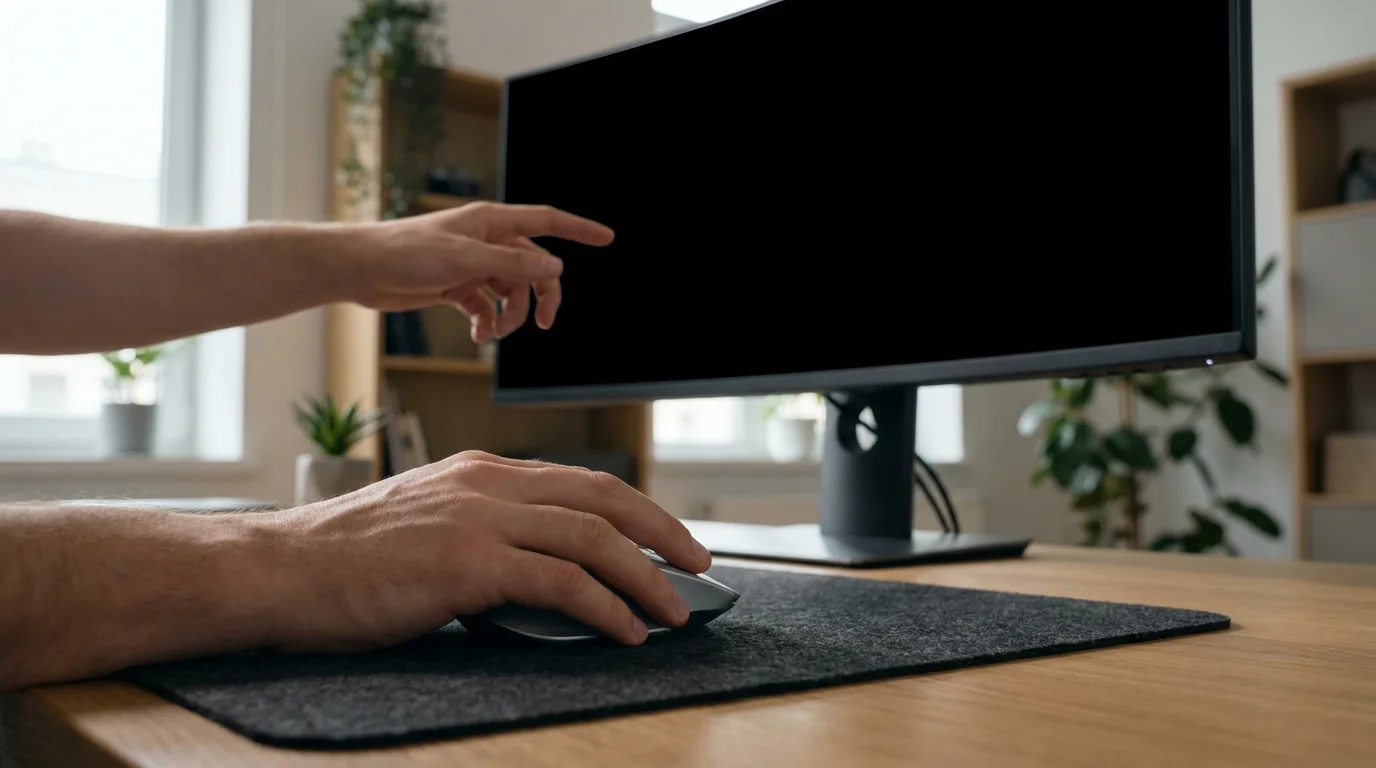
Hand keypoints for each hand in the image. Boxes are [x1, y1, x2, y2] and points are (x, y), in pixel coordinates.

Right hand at [263, 451, 711, 651]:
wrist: (278, 570)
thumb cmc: (342, 560)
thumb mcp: (422, 524)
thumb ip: (480, 532)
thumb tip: (535, 570)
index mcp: (479, 471)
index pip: (579, 480)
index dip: (634, 508)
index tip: (665, 537)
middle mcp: (487, 484)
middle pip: (602, 497)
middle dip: (661, 531)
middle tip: (698, 564)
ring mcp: (479, 519)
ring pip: (593, 538)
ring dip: (645, 578)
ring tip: (673, 612)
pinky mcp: (468, 563)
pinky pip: (561, 582)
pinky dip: (605, 607)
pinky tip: (625, 631)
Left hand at [349, 202, 614, 342]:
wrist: (362, 269)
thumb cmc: (408, 252)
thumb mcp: (466, 259)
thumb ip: (513, 264)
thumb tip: (555, 267)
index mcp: (492, 222)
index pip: (546, 221)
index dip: (578, 230)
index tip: (607, 238)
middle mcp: (486, 241)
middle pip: (533, 266)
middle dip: (541, 295)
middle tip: (544, 324)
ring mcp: (472, 265)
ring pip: (510, 291)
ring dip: (510, 315)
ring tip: (494, 333)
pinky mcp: (456, 287)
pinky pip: (487, 307)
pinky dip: (487, 323)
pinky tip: (480, 335)